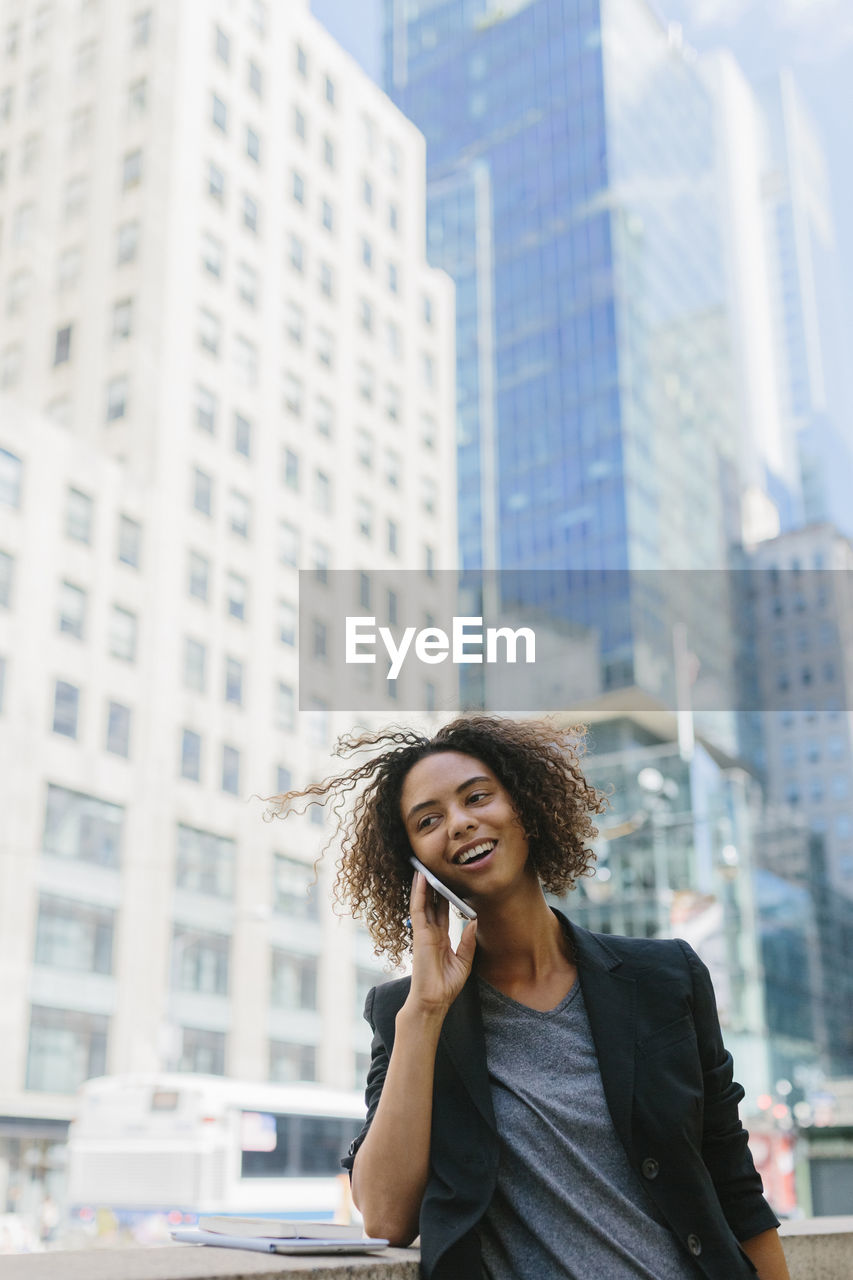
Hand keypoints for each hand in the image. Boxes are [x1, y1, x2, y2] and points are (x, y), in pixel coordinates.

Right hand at [405, 871, 477, 1018]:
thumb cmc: (446, 986)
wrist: (434, 1001)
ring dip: (423, 884)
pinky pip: (418, 909)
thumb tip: (474, 921)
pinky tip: (421, 879)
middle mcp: (431, 933)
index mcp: (440, 939)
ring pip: (423, 902)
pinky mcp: (419, 934)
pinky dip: (418, 893)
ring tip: (424, 866)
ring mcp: (423, 932)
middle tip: (433, 867)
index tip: (446, 881)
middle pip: (431, 904)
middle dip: (432, 886)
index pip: (441, 912)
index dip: (443, 897)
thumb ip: (467, 941)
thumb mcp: (464, 961)